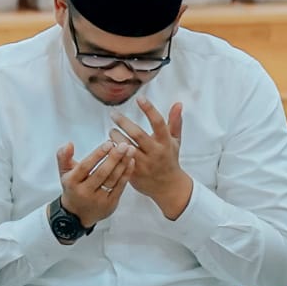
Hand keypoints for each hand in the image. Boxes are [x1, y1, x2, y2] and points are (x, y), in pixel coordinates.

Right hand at [57, 139, 133, 228]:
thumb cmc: (73, 189)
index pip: (85, 166)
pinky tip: (131, 162)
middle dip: (114, 158)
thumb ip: (64, 156)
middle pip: (101, 173)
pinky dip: (126, 173)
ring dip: (123, 163)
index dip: (97, 155)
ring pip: (113, 179)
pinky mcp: (110, 204)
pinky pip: (120, 187)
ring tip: (130, 150)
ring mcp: (98, 199)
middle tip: (123, 145)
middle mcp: (84, 192)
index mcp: (72, 183)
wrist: (77, 214)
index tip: (108, 143)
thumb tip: (68, 144)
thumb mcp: (64, 173)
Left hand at [111, 98, 192, 219]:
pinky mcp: (133, 173)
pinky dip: (112, 151)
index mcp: (165, 142)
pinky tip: (108, 145)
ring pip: (125, 147)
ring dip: (115, 137)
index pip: (158, 123)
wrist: (168, 187)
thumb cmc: (170, 160)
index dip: (149, 109)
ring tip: (111, 131)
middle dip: (124, 122)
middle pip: (137, 134)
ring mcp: (143, 164)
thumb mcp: (175, 141)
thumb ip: (175, 122)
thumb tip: (178, 104)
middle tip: (113, 114)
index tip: (139, 98)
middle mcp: (155, 152)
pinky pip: (119, 160)